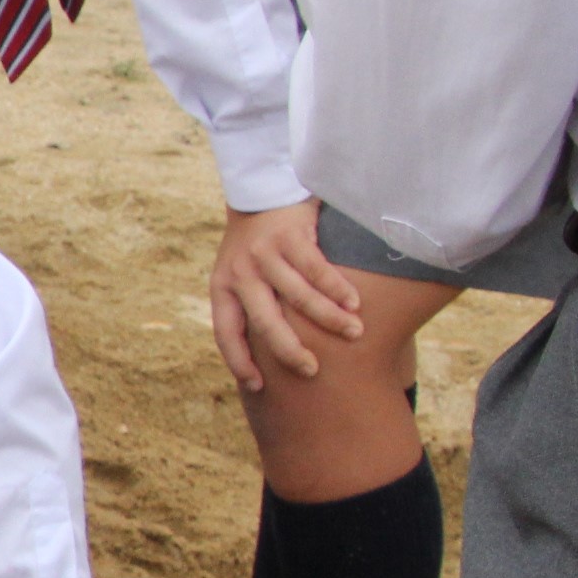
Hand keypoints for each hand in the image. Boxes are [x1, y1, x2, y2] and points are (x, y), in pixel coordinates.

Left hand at [209, 199, 362, 391]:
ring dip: (329, 318)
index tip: (258, 386)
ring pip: (299, 297)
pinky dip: (338, 288)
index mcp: (222, 287)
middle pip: (265, 322)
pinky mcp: (289, 236)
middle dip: (289, 350)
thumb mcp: (236, 275)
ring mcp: (265, 255)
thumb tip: (267, 357)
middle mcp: (240, 273)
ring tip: (354, 333)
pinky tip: (356, 303)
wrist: (260, 190)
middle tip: (311, 371)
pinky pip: (317, 269)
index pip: (226, 333)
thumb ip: (247, 306)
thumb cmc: (253, 246)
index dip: (239, 361)